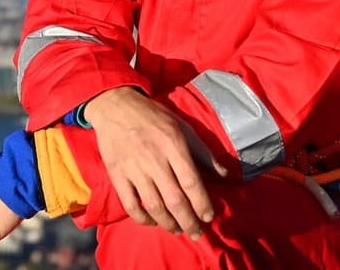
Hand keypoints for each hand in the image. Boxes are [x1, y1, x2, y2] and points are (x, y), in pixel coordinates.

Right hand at [85, 86, 227, 238]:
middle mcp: (154, 158)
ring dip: (168, 223)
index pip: (191, 182)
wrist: (115, 105)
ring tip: (178, 230)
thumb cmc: (153, 117)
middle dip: (188, 221)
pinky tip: (153, 222)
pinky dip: (143, 218)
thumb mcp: (182, 127)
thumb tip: (225, 174)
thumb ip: (203, 153)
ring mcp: (133, 168)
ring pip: (154, 206)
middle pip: (175, 199)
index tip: (209, 217)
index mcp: (173, 144)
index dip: (202, 203)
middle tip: (197, 233)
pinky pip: (131, 204)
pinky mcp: (117, 174)